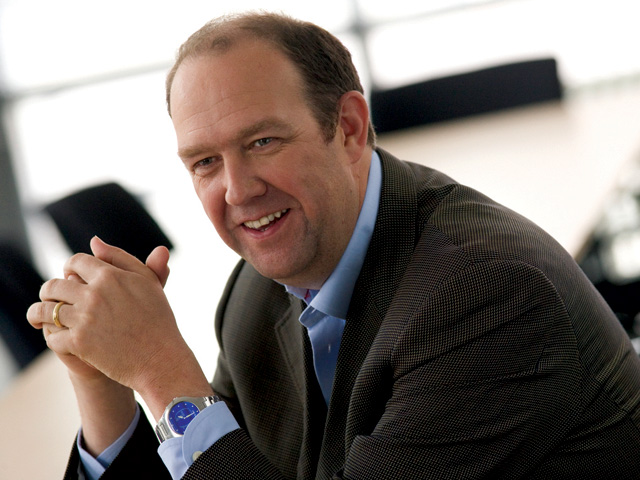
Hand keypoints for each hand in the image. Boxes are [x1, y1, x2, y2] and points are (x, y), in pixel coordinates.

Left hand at [28, 237, 184, 391]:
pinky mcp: (79, 343)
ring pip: (46, 310)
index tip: (70, 277)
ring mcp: (85, 319)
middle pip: (54, 285)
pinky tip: (59, 339)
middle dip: (49, 291)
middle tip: (51, 299)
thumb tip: (94, 241)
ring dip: (39, 314)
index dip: (70, 268)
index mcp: (110, 275)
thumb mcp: (146, 281)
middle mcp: (94, 293)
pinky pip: (52, 337)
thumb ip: (120, 258)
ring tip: (39, 318)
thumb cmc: (158, 319)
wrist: (161, 358)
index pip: (75, 262)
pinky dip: (53, 338)